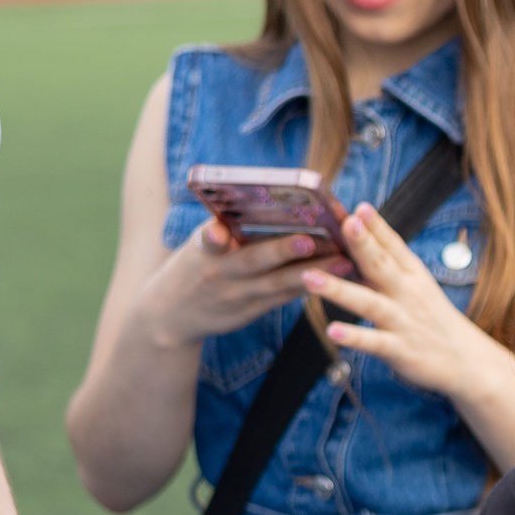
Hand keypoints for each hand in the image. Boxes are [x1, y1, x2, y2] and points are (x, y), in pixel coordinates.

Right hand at [131, 219, 348, 350]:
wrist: (171, 315)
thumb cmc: (195, 265)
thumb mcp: (198, 245)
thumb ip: (224, 228)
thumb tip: (265, 199)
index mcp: (204, 250)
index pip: (208, 240)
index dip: (213, 236)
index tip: (217, 233)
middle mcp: (221, 273)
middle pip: (254, 261)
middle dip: (282, 251)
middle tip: (309, 241)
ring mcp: (239, 296)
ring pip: (279, 284)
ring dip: (312, 274)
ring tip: (342, 262)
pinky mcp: (253, 311)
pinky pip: (287, 298)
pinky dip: (313, 287)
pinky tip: (340, 279)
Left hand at [306, 203, 504, 401]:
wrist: (467, 362)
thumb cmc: (434, 319)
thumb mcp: (417, 284)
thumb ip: (387, 261)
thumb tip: (358, 231)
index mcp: (412, 275)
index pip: (393, 245)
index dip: (376, 226)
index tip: (359, 206)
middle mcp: (408, 293)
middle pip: (382, 265)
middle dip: (362, 244)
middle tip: (345, 224)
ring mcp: (403, 321)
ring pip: (369, 303)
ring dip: (339, 290)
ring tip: (311, 278)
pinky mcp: (400, 350)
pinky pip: (373, 342)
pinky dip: (354, 337)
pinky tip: (332, 332)